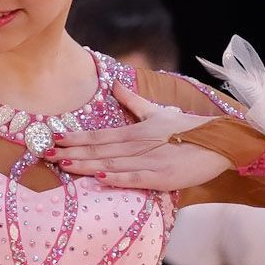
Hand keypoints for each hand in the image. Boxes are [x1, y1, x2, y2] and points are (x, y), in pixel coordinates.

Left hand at [49, 88, 229, 188]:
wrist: (220, 141)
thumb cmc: (188, 129)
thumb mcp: (158, 112)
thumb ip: (134, 102)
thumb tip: (115, 86)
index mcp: (135, 131)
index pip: (98, 135)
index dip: (74, 137)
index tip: (52, 138)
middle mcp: (138, 145)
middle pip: (99, 150)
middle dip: (71, 151)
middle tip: (44, 154)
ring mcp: (149, 161)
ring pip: (112, 163)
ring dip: (87, 164)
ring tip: (63, 164)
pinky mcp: (161, 177)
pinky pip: (135, 178)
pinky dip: (117, 178)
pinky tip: (99, 177)